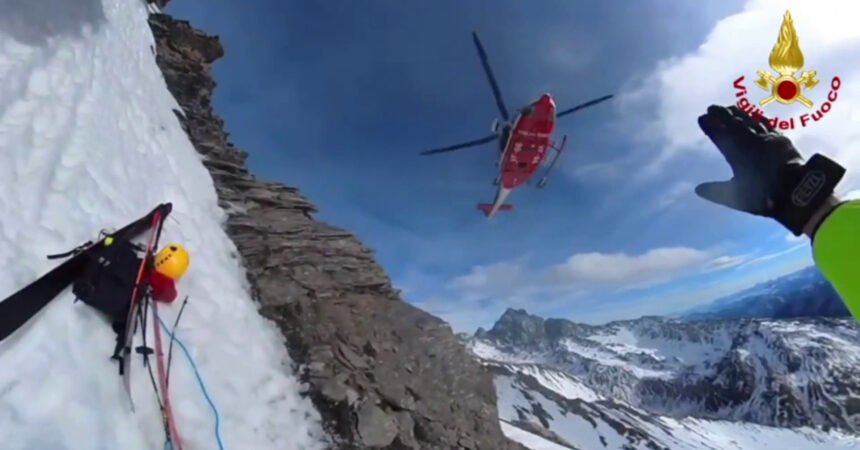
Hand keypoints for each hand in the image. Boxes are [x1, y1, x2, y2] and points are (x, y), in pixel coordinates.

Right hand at [696, 105, 844, 235]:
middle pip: (733, 123)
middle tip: (711, 107)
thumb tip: (698, 189)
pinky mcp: (780, 139)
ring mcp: (766, 138)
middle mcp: (749, 142)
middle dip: (721, 114)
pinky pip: (767, 124)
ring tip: (730, 107)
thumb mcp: (735, 196)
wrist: (797, 188)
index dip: (710, 126)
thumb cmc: (763, 195)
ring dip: (739, 113)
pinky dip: (759, 118)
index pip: (719, 135)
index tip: (701, 117)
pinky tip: (756, 115)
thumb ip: (716, 191)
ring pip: (749, 121)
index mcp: (736, 154)